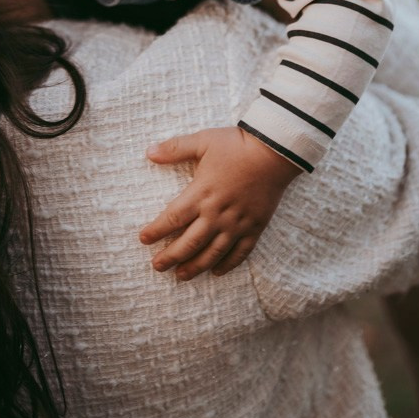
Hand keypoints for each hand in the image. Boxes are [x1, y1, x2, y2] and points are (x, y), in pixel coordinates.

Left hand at [139, 126, 300, 279]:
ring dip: (195, 266)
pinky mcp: (255, 227)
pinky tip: (216, 272)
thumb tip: (149, 152)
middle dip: (171, 256)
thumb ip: (175, 148)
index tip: (143, 239)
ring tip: (181, 276)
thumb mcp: (202, 141)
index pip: (173, 218)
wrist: (274, 151)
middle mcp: (217, 213)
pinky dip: (228, 264)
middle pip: (189, 242)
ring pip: (213, 253)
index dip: (156, 231)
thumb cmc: (236, 145)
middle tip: (157, 266)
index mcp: (201, 193)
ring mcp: (237, 223)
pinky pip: (240, 253)